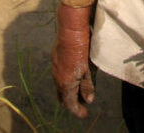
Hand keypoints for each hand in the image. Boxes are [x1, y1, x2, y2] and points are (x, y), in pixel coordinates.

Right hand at [52, 3, 94, 117]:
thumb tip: (88, 100)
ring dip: (67, 92)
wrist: (70, 29)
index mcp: (66, 82)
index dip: (77, 111)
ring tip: (77, 92)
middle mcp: (57, 77)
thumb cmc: (81, 48)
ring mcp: (54, 68)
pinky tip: (72, 77)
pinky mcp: (55, 60)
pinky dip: (65, 82)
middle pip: (62, 97)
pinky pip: (58, 76)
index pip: (70, 103)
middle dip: (70, 103)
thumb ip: (87, 85)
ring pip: (59, 86)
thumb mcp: (88, 69)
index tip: (84, 114)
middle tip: (80, 105)